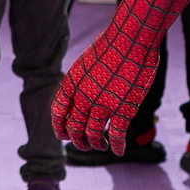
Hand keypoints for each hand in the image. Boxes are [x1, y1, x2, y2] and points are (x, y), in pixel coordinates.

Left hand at [47, 39, 162, 155]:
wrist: (132, 38)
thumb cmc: (112, 45)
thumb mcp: (87, 62)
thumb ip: (83, 82)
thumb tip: (82, 94)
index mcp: (71, 83)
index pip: (58, 113)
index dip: (59, 127)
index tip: (63, 135)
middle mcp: (83, 97)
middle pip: (74, 128)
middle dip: (77, 140)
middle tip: (83, 144)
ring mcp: (103, 105)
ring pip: (93, 135)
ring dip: (95, 144)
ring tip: (100, 145)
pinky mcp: (123, 110)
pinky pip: (116, 135)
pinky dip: (117, 146)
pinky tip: (119, 151)